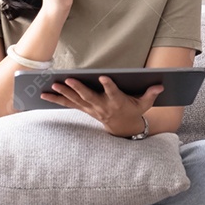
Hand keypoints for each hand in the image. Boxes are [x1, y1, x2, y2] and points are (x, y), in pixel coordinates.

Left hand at [40, 76, 162, 136]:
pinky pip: (68, 104)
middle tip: (68, 80)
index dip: (109, 85)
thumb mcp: (144, 105)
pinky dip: (56, 99)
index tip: (103, 77)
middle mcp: (102, 106)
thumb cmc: (133, 111)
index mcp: (117, 103)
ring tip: (51, 85)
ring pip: (75, 100)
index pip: (113, 93)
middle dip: (78, 88)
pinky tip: (43, 94)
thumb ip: (150, 95)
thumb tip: (160, 85)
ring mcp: (91, 109)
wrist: (123, 128)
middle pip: (88, 97)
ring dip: (63, 93)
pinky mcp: (83, 109)